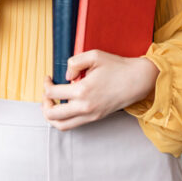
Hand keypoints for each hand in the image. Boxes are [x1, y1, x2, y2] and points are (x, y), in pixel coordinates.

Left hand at [41, 51, 159, 130]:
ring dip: (51, 116)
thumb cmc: (117, 67)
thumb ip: (74, 62)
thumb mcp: (94, 55)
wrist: (137, 80)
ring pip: (61, 125)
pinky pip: (73, 125)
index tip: (48, 78)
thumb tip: (66, 76)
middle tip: (47, 92)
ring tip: (52, 104)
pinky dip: (63, 119)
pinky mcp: (95, 118)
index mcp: (82, 90)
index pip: (52, 93)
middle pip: (52, 114)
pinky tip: (65, 107)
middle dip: (44, 103)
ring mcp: (90, 115)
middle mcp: (84, 106)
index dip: (46, 85)